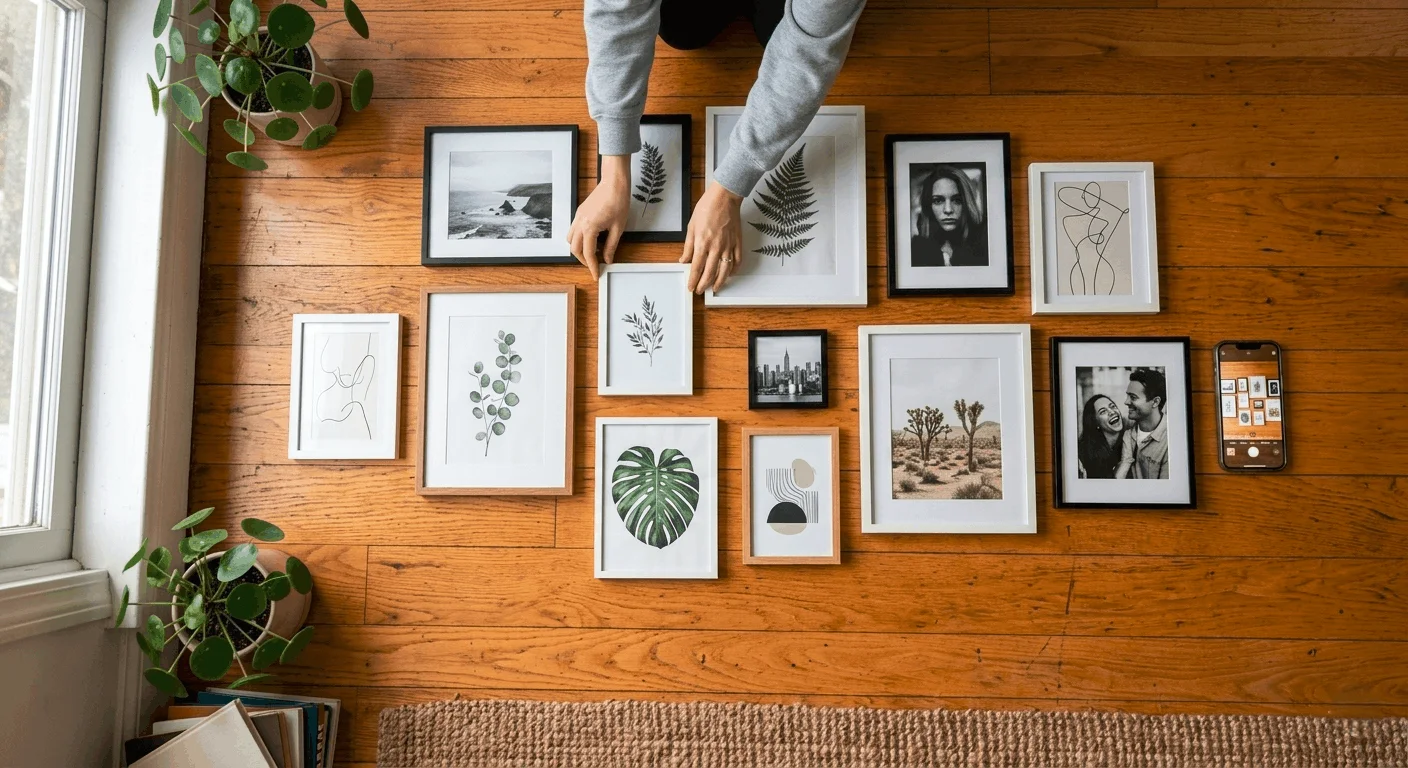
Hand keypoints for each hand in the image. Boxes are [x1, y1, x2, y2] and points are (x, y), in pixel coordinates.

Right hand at [567, 155, 630, 278]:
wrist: (614, 183)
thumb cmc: (618, 200)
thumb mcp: (618, 227)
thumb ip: (612, 246)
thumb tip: (608, 259)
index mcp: (589, 227)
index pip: (588, 253)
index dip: (592, 266)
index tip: (596, 274)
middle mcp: (580, 222)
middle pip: (574, 248)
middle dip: (583, 260)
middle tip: (595, 265)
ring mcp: (578, 217)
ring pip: (570, 239)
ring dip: (579, 249)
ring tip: (593, 253)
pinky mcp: (579, 213)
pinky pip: (573, 230)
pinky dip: (579, 239)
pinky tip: (592, 240)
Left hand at [680, 182, 742, 293]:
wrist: (724, 197)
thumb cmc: (707, 208)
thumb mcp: (691, 226)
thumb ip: (688, 246)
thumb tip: (684, 259)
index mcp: (702, 243)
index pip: (696, 268)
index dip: (693, 280)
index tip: (691, 287)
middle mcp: (716, 247)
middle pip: (710, 272)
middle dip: (704, 284)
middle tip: (700, 290)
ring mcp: (728, 246)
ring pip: (725, 270)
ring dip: (720, 282)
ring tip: (715, 288)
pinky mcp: (737, 242)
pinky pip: (737, 260)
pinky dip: (733, 270)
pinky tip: (729, 274)